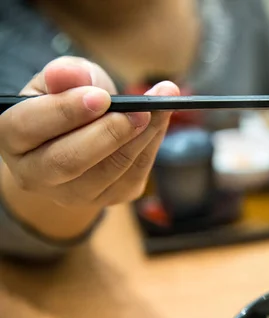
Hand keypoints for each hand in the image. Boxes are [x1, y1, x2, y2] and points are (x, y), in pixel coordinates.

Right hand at [0, 56, 179, 207]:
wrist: (80, 138)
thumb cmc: (68, 102)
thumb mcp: (63, 80)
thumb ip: (66, 74)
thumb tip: (68, 75)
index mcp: (13, 137)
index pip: (29, 125)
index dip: (66, 111)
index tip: (101, 97)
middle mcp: (35, 173)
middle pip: (68, 160)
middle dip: (108, 133)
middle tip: (140, 110)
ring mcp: (72, 193)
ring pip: (108, 171)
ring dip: (140, 137)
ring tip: (161, 106)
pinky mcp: (107, 199)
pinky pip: (133, 174)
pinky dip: (152, 144)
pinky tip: (161, 119)